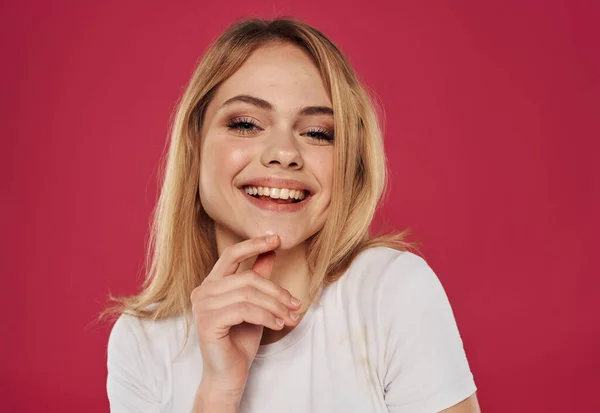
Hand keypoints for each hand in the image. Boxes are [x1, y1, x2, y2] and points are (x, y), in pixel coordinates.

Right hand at [191, 234, 301, 396]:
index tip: (278, 239)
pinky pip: (244, 310)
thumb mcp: (255, 304)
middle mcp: (202, 291)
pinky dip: (266, 316)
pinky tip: (278, 326)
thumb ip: (258, 278)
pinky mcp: (207, 322)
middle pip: (247, 278)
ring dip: (276, 306)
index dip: (254, 244)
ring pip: (249, 294)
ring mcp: (202, 306)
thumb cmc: (240, 339)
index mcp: (211, 284)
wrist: (229, 375)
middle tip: (296, 304)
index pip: (231, 254)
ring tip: (290, 318)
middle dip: (277, 291)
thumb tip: (271, 251)